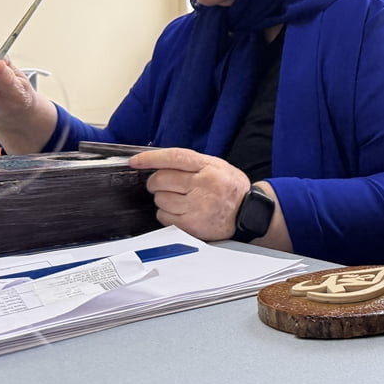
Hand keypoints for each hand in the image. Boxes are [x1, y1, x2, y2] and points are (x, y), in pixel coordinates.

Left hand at [129, 148, 251, 241]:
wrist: (248, 214)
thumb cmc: (231, 189)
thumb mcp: (219, 167)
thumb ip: (193, 163)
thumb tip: (161, 163)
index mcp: (209, 167)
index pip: (174, 158)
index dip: (150, 158)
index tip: (135, 161)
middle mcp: (203, 186)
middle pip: (162, 179)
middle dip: (156, 182)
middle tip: (162, 184)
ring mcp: (197, 206)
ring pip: (160, 199)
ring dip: (163, 199)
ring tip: (178, 200)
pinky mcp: (192, 225)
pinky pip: (164, 217)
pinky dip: (166, 214)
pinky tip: (180, 212)